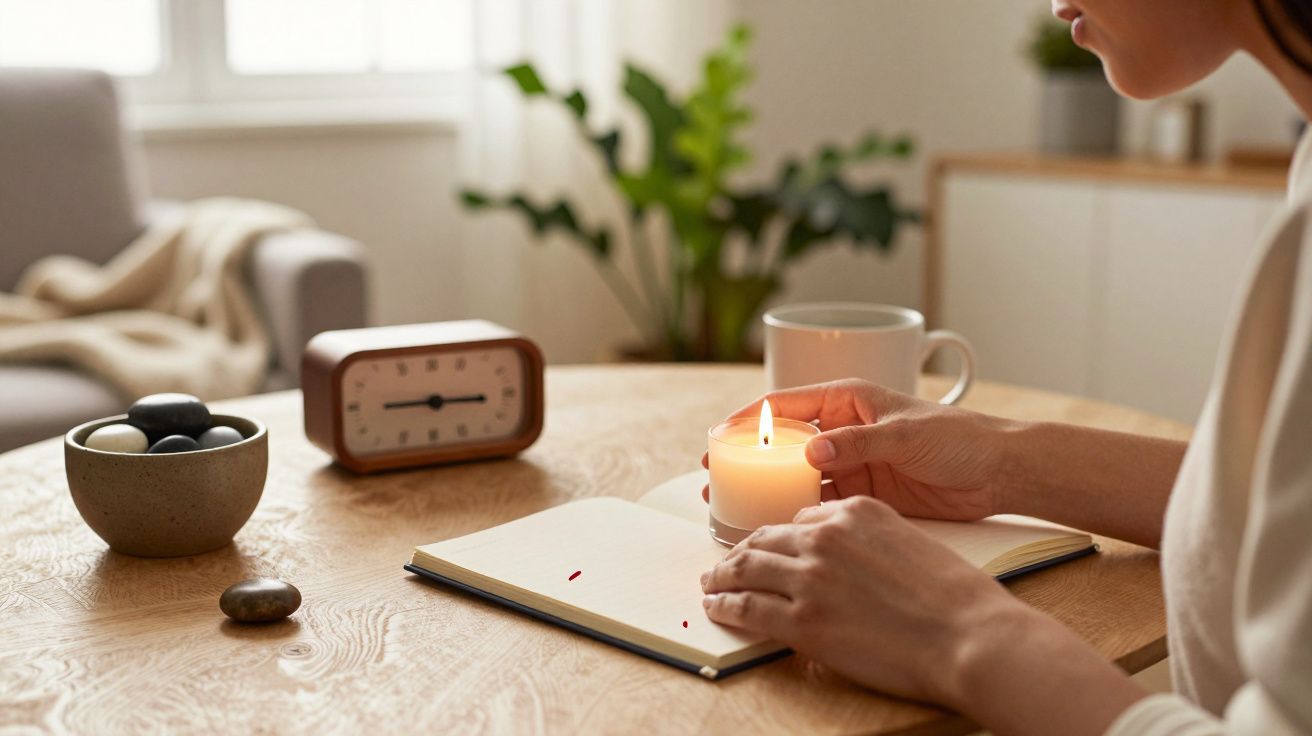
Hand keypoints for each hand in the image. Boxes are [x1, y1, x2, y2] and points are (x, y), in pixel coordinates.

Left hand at [700, 496, 1030, 703]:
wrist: (968, 636)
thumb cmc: (955, 598)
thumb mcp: (910, 542)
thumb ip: (870, 543)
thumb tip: (847, 563)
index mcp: (856, 511)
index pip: (801, 517)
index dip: (781, 535)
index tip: (771, 545)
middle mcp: (826, 536)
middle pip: (766, 537)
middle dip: (741, 550)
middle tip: (727, 562)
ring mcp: (809, 576)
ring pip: (747, 567)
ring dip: (723, 575)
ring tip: (712, 583)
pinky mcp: (801, 618)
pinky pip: (747, 607)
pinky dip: (725, 606)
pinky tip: (716, 607)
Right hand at [702, 378, 1017, 520]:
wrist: (998, 473)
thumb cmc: (960, 437)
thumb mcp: (906, 434)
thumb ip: (859, 442)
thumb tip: (813, 449)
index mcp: (850, 400)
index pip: (788, 404)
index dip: (752, 419)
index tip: (722, 434)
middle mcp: (844, 430)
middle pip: (784, 443)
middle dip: (749, 457)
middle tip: (716, 475)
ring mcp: (851, 463)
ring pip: (797, 475)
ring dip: (767, 487)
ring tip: (732, 503)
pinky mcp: (863, 494)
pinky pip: (820, 501)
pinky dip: (797, 510)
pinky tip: (774, 521)